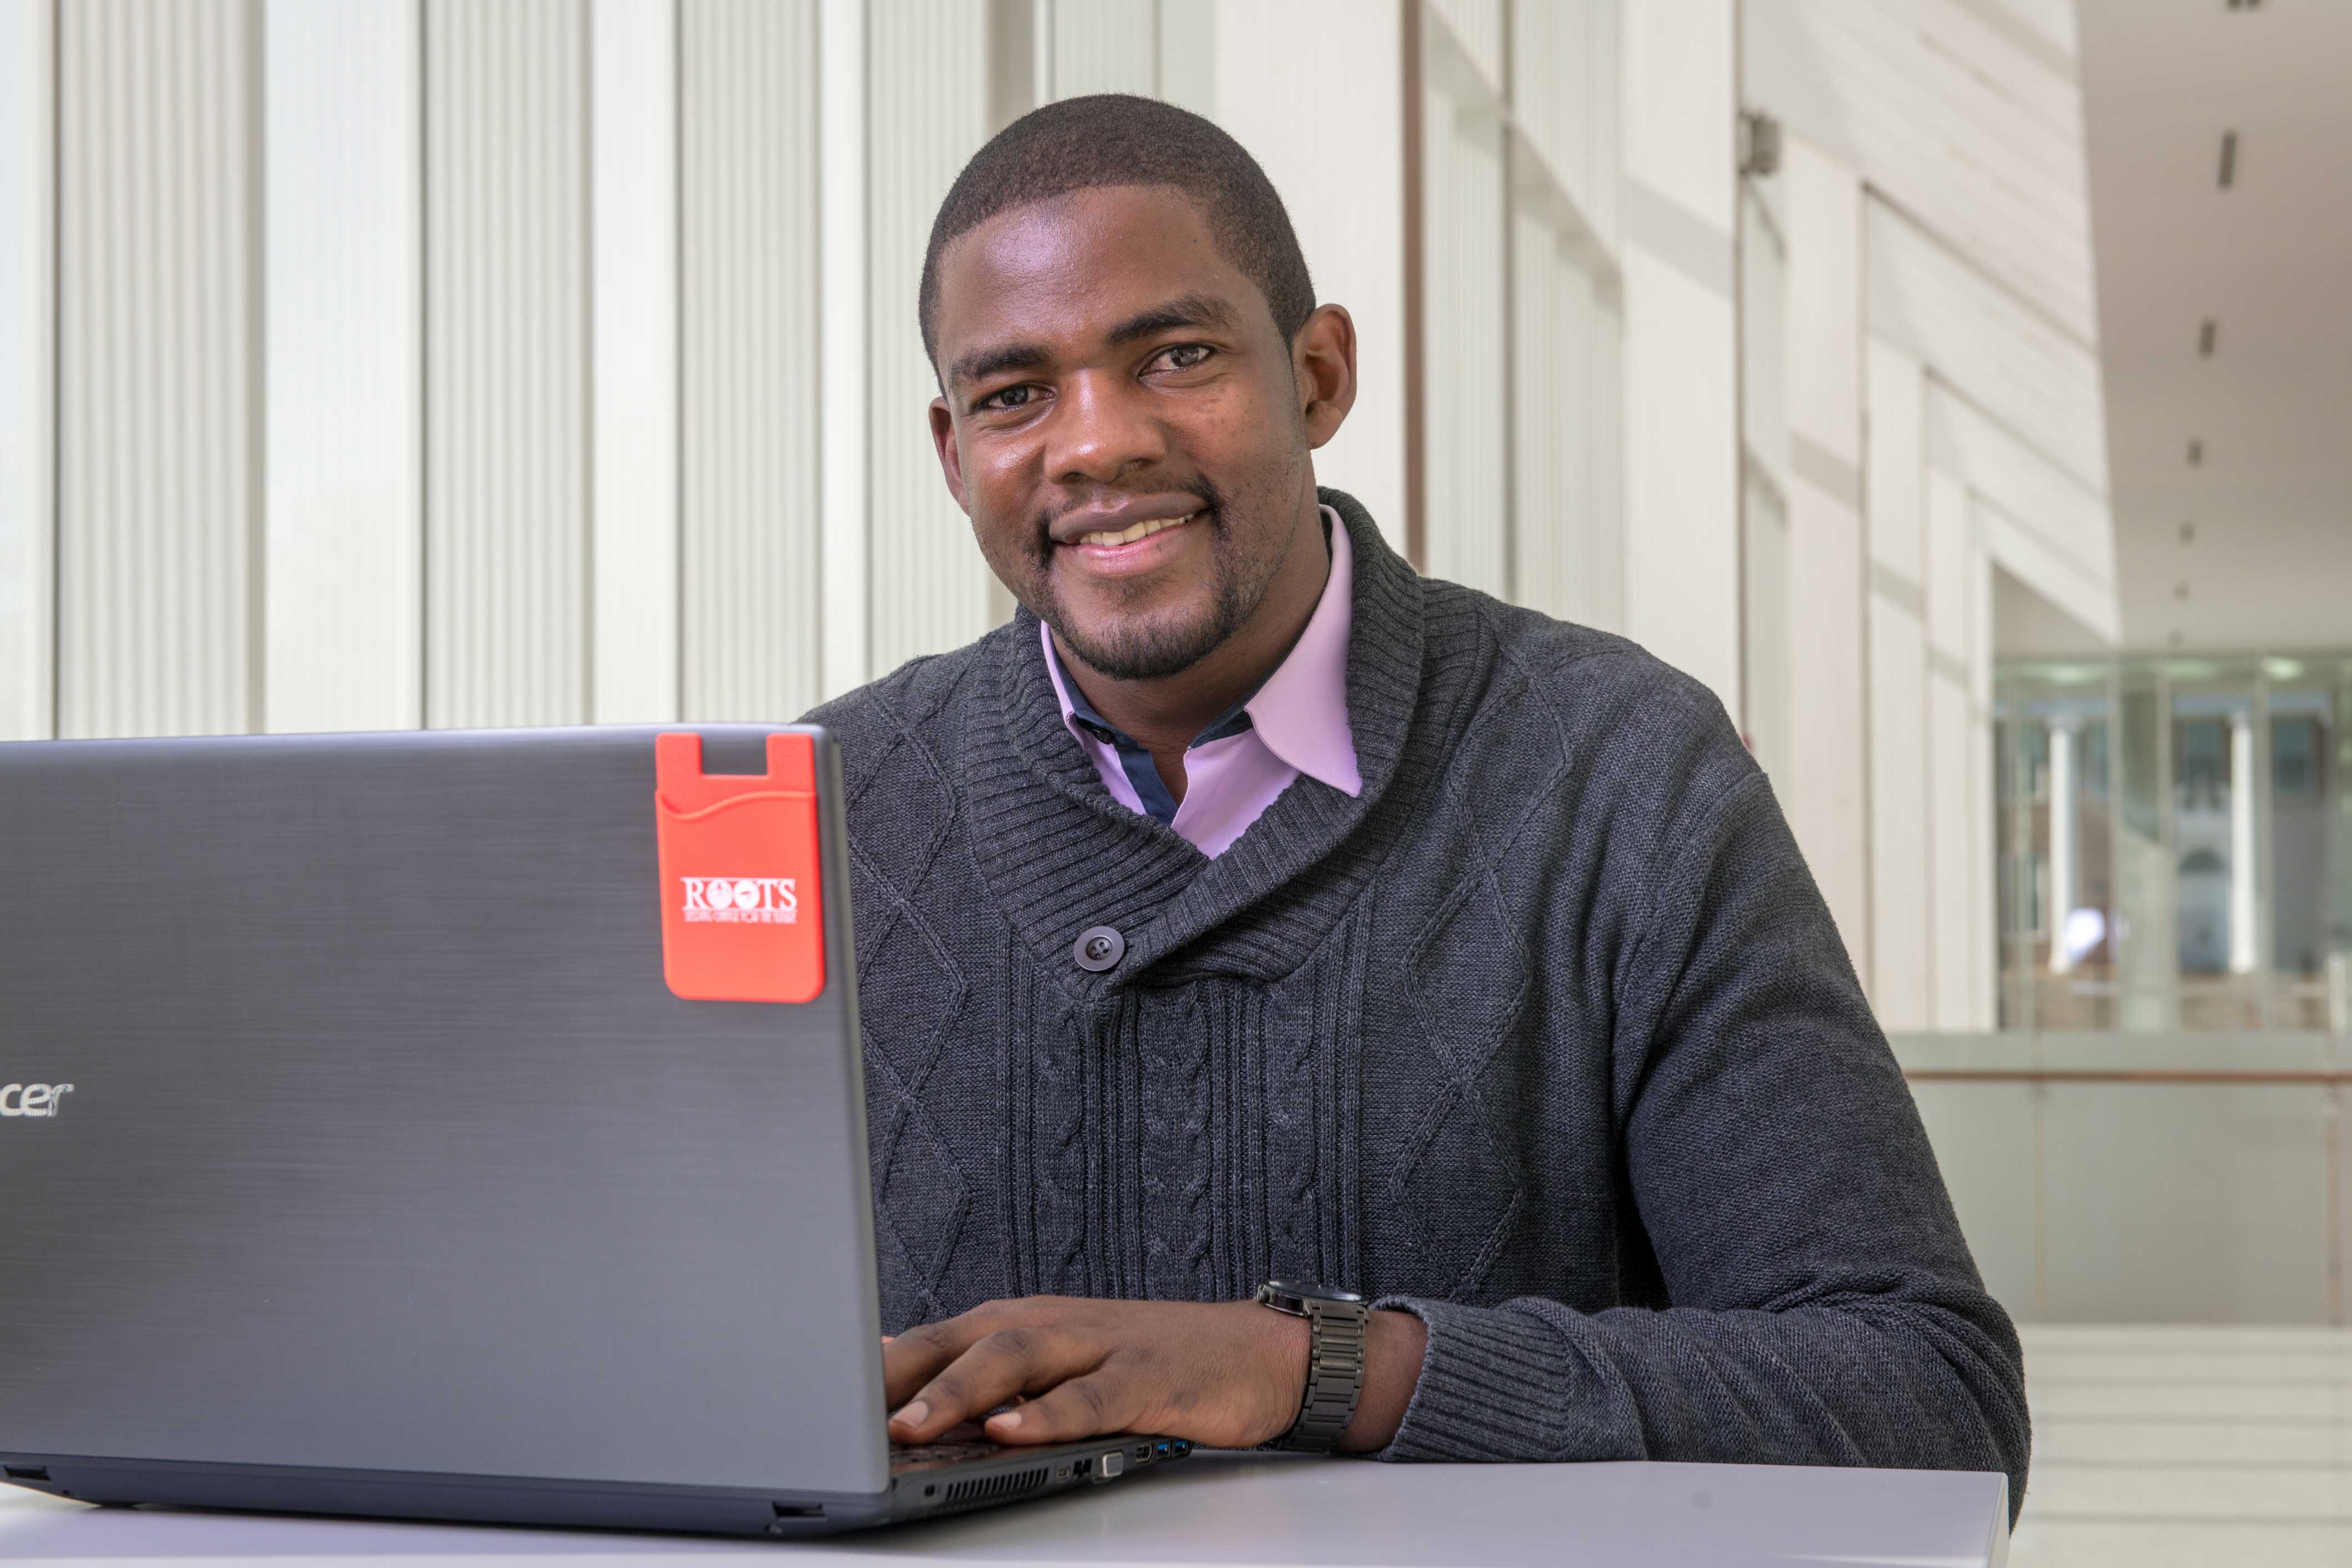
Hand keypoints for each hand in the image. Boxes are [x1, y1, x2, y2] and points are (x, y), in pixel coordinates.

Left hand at [881, 1296, 1425, 1452]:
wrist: (1257, 1355)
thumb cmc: (1144, 1368)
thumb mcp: (1056, 1374)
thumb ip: (985, 1392)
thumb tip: (896, 1416)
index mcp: (1018, 1324)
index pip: (928, 1340)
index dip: (866, 1370)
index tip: (805, 1397)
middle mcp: (1050, 1324)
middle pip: (958, 1340)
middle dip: (893, 1377)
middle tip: (834, 1412)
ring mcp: (1100, 1345)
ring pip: (1015, 1360)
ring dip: (957, 1393)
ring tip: (909, 1426)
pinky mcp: (1147, 1376)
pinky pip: (1091, 1397)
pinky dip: (1047, 1413)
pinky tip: (1011, 1429)